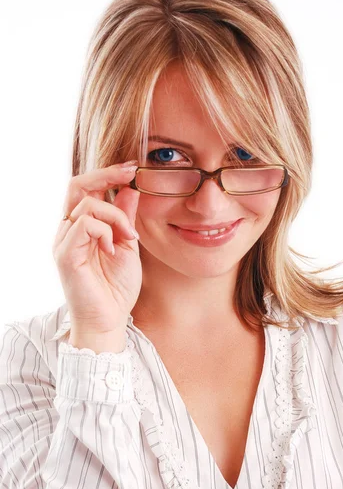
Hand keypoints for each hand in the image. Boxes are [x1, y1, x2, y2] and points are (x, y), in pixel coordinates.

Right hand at [52, 161, 141, 339]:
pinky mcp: (65, 254)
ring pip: (87, 205)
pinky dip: (107, 232)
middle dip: (106, 174)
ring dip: (116, 216)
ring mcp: (64, 241)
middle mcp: (68, 230)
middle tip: (130, 173)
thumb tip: (130, 189)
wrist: (110, 320)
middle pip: (77, 185)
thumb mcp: (127, 245)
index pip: (87, 189)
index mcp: (81, 228)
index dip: (108, 174)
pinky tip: (113, 250)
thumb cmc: (117, 288)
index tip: (132, 168)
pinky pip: (85, 225)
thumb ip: (125, 218)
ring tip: (128, 238)